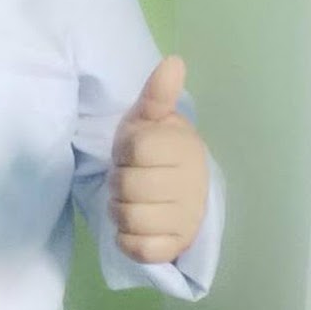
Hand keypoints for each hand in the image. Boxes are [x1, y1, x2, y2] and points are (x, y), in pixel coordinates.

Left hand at [109, 56, 208, 263]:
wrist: (176, 191)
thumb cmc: (155, 150)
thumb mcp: (149, 119)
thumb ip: (158, 93)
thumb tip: (174, 60)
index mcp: (185, 148)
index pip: (134, 149)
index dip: (124, 151)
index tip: (134, 152)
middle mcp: (192, 185)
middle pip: (127, 186)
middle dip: (118, 182)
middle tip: (131, 177)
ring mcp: (187, 219)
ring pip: (129, 218)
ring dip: (119, 210)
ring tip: (132, 200)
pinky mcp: (176, 248)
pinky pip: (139, 248)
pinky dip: (127, 240)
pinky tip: (135, 226)